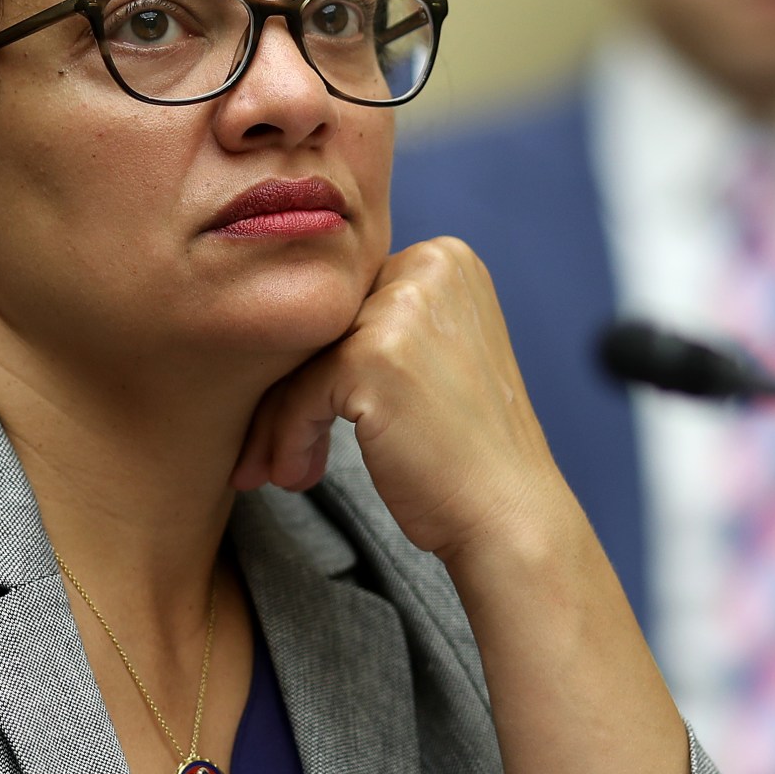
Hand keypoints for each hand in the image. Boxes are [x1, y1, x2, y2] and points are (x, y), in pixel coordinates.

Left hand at [230, 237, 566, 559]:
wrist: (509, 515)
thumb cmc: (467, 452)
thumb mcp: (436, 355)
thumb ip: (381, 323)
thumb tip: (284, 328)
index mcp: (446, 258)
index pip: (346, 300)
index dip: (313, 359)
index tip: (293, 413)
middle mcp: (428, 267)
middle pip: (320, 326)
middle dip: (284, 390)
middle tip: (265, 448)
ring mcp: (402, 308)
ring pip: (301, 361)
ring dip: (276, 422)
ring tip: (281, 468)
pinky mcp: (373, 355)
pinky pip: (298, 394)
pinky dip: (287, 440)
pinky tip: (295, 476)